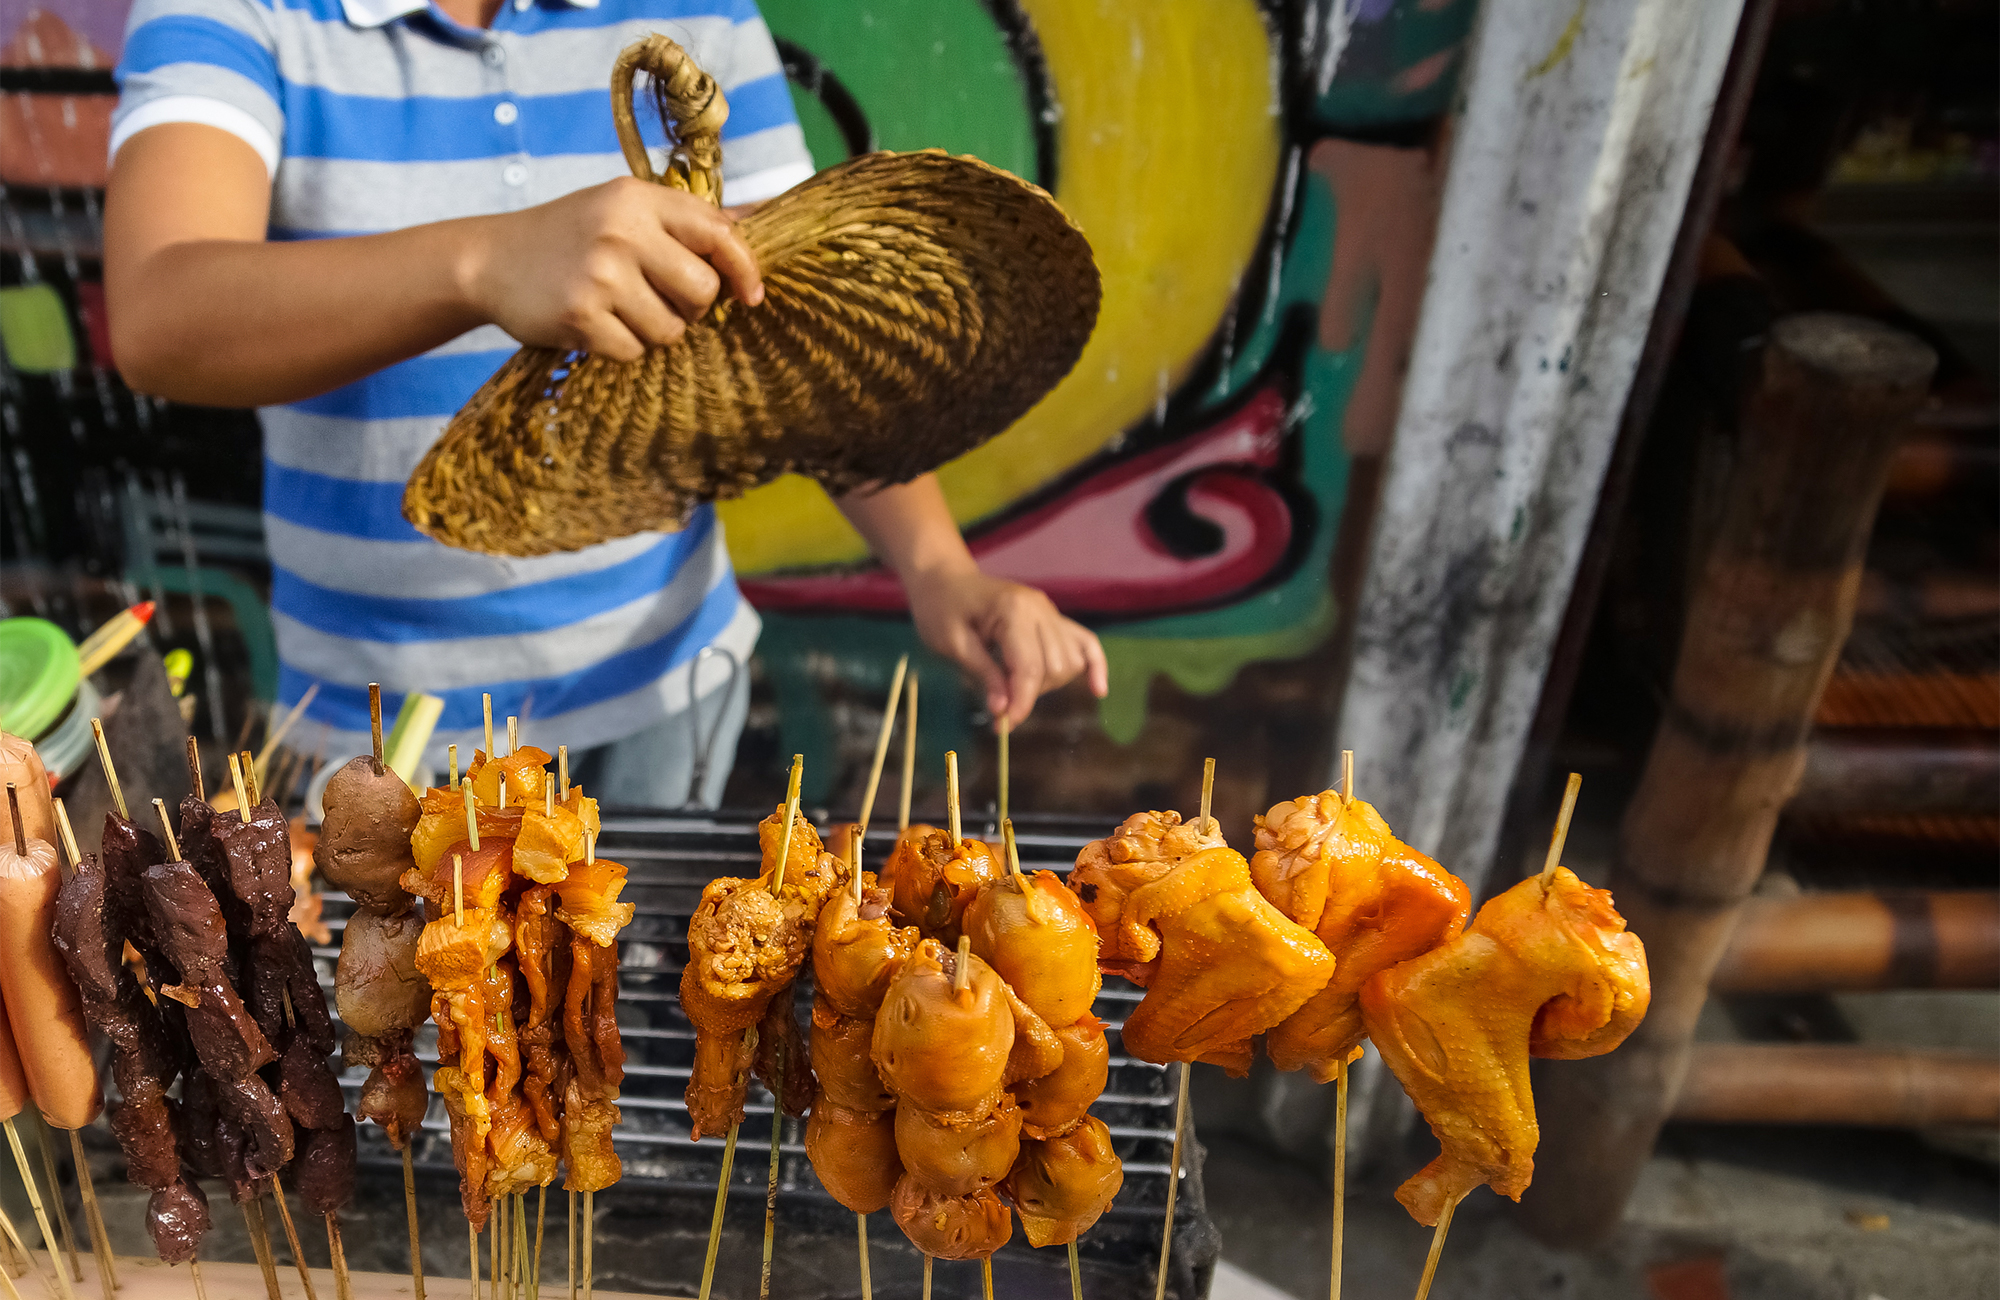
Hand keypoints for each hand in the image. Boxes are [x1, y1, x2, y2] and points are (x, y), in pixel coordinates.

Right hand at [459, 177, 762, 360]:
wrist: (490, 260)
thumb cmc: (571, 237)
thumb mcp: (624, 209)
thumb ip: (688, 220)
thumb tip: (765, 215)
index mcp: (638, 198)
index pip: (719, 233)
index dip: (745, 269)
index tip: (751, 295)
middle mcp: (621, 230)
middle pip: (702, 292)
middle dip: (690, 308)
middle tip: (657, 298)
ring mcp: (600, 273)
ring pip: (671, 330)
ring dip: (652, 331)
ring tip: (618, 308)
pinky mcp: (580, 314)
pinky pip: (634, 352)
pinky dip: (620, 347)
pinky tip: (595, 324)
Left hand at [904, 565, 1108, 727]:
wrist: (945, 579)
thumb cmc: (941, 609)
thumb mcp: (951, 644)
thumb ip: (983, 675)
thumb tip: (1003, 710)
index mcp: (1013, 611)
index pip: (1030, 668)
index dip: (1020, 703)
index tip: (1003, 727)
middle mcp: (1040, 609)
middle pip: (1053, 668)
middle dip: (1029, 694)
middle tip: (999, 704)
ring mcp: (1050, 612)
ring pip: (1069, 662)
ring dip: (1048, 684)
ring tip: (1015, 686)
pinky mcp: (1053, 618)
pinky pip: (1086, 643)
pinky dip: (1095, 666)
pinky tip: (1098, 689)